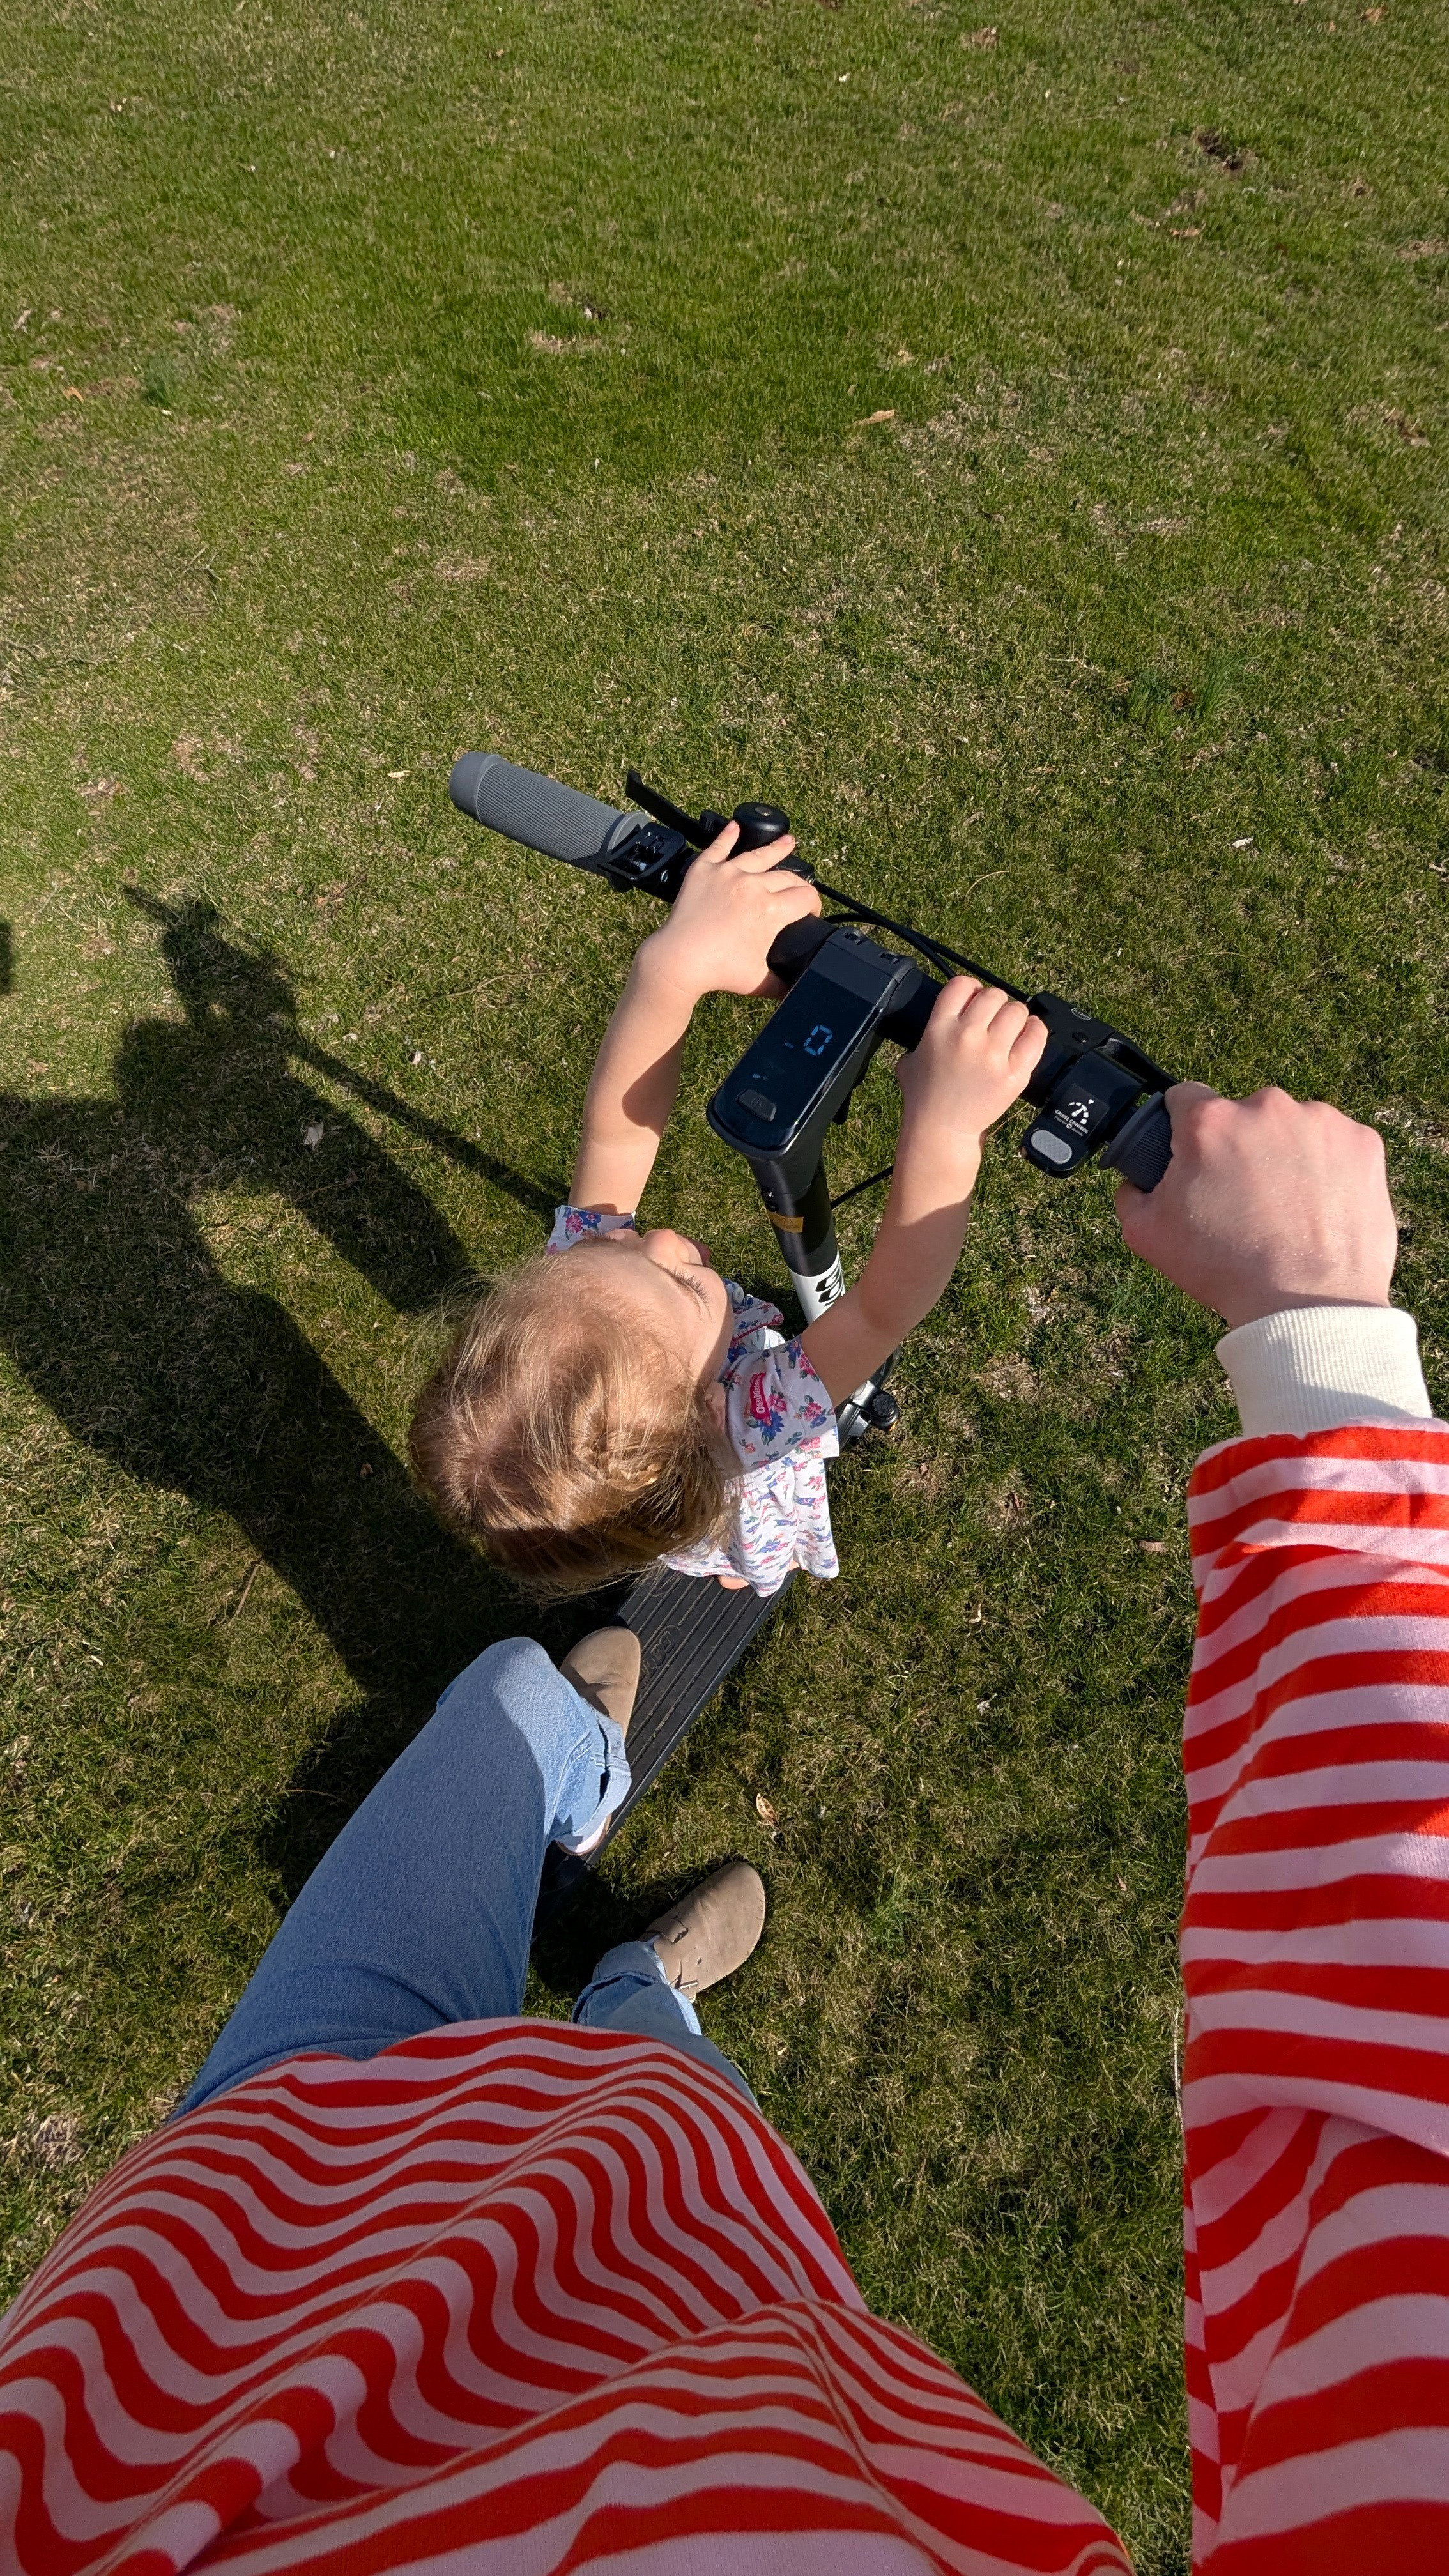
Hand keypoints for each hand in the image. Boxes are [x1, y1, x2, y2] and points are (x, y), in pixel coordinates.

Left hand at [639, 820, 820, 1003]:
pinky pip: (719, 847)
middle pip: (787, 877)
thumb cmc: (717, 971)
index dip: (814, 906)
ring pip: (759, 855)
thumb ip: (783, 984)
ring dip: (777, 848)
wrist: (679, 960)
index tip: (811, 912)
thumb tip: (798, 988)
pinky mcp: (705, 870)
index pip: (806, 898)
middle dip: (799, 884)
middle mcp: (753, 886)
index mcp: (771, 911)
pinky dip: (729, 835)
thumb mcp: (759, 982)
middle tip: (800, 890)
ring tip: (789, 841)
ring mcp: (728, 874)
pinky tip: (735, 827)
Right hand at [895, 978, 1048, 1181]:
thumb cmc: (925, 1097)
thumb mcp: (910, 1059)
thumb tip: (944, 1018)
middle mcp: (967, 1036)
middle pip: (993, 995)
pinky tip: (1028, 1034)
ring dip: (1014, 1017)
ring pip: (1017, 1011)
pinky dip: (1035, 1031)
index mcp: (939, 1028)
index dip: (970, 990)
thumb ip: (926, 1034)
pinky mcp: (1014, 1073)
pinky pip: (1036, 1036)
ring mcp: (993, 1055)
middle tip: (992, 1020)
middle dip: (994, 1005)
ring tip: (1009, 1030)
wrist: (942, 1130)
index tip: (973, 1000)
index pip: (962, 984)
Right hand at [1114, 1082, 1397, 1327]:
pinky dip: (1328, 1168)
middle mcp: (1266, 1107)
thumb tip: (1136, 1178)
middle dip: (1240, 1146)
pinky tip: (1319, 1207)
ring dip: (1286, 1154)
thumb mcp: (1148, 1236)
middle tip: (1242, 1197)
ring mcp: (1321, 1122)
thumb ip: (1131, 1192)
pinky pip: (1336, 1145)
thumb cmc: (1226, 1270)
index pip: (1185, 1098)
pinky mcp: (1363, 1143)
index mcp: (1210, 1121)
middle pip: (1243, 1114)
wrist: (1307, 1305)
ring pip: (1292, 1127)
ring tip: (1285, 1208)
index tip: (1196, 1158)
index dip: (1184, 1130)